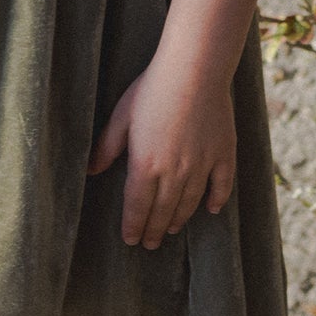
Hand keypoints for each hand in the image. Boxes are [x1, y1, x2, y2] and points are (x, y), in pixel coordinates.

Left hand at [90, 58, 236, 248]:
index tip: (131, 240)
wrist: (194, 71)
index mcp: (146, 165)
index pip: (137, 206)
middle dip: (154, 229)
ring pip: (190, 202)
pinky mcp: (224, 153)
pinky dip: (217, 200)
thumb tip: (91, 171)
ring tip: (172, 230)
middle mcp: (175, 172)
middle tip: (150, 244)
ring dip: (179, 219)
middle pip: (163, 210)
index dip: (133, 225)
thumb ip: (107, 147)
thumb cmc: (152, 90)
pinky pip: (222, 185)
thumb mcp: (121, 117)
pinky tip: (211, 210)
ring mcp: (202, 164)